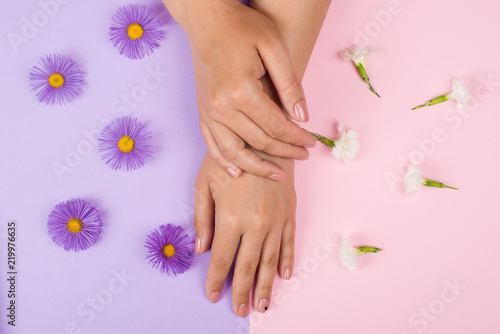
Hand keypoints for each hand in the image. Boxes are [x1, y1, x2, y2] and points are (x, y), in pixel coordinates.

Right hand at [172, 0, 315, 179]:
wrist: (207, 18)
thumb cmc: (243, 27)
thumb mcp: (274, 47)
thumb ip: (289, 84)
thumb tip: (302, 117)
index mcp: (241, 90)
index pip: (277, 126)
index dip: (297, 138)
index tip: (312, 142)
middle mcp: (221, 106)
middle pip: (259, 141)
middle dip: (284, 152)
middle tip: (303, 156)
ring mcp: (208, 112)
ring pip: (234, 152)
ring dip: (257, 167)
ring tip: (277, 174)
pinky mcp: (201, 112)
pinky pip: (212, 145)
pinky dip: (225, 162)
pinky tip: (238, 173)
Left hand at [194, 152, 295, 315]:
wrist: (265, 138)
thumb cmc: (231, 158)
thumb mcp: (205, 184)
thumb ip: (202, 217)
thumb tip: (201, 248)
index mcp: (230, 218)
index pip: (222, 259)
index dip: (217, 280)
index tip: (214, 295)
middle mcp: (255, 224)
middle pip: (247, 267)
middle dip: (243, 292)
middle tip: (240, 310)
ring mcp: (275, 220)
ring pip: (270, 261)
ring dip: (266, 285)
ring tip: (263, 305)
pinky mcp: (290, 213)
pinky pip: (289, 243)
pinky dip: (286, 261)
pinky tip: (284, 276)